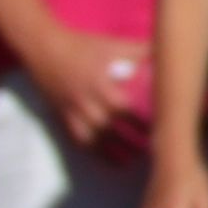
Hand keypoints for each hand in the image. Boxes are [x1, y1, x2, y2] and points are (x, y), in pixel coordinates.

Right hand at [23, 21, 146, 157]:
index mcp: (102, 86)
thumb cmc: (80, 45)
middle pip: (111, 129)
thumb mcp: (112, 45)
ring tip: (126, 162)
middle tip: (148, 152)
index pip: (126, 111)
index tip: (158, 131)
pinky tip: (98, 154)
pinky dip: (87, 147)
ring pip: (92, 138)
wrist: (42, 47)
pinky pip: (74, 135)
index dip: (142, 124)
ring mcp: (72, 110)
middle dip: (130, 143)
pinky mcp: (61, 113)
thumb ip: (138, 50)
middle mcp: (87, 102)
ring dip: (109, 152)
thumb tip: (165, 52)